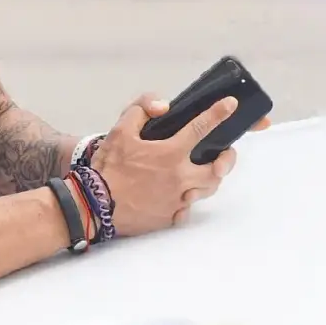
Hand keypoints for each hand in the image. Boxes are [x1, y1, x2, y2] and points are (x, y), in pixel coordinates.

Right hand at [91, 93, 254, 235]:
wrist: (95, 205)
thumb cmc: (108, 168)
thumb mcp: (119, 130)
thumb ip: (141, 110)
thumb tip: (164, 107)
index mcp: (170, 153)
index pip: (201, 128)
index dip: (218, 113)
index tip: (230, 105)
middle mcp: (180, 177)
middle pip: (217, 169)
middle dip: (226, 160)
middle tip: (224, 154)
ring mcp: (176, 200)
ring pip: (206, 191)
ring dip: (208, 180)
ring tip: (200, 174)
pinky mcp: (168, 218)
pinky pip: (187, 211)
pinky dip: (186, 203)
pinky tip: (179, 198)